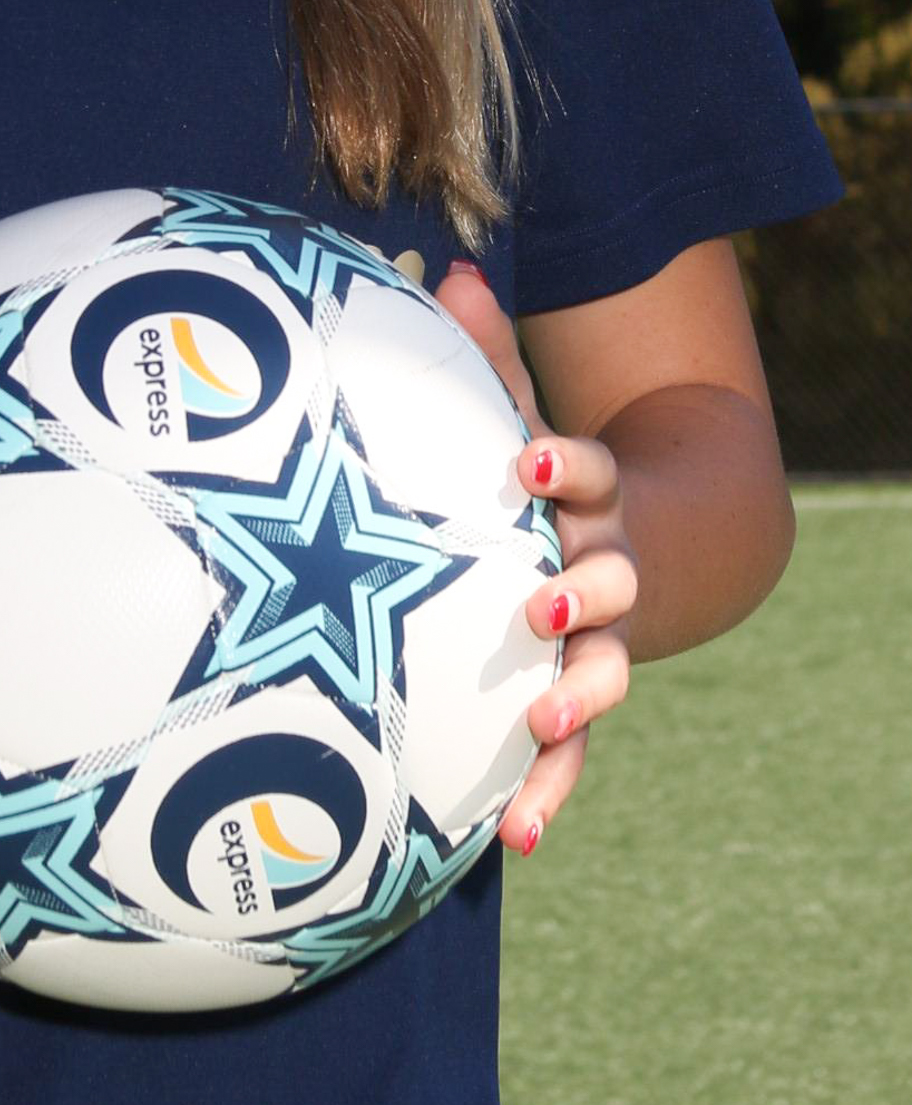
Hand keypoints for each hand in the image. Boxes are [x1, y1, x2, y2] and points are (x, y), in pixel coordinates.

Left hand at [428, 259, 639, 855]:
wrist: (655, 537)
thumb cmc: (549, 466)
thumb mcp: (523, 402)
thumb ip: (488, 351)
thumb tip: (449, 266)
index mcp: (590, 491)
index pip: (585, 471)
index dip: (564, 465)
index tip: (531, 462)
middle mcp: (607, 567)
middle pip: (610, 578)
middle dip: (582, 590)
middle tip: (539, 603)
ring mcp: (601, 639)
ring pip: (604, 671)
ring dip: (579, 695)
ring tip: (547, 719)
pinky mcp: (581, 698)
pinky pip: (570, 752)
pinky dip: (548, 793)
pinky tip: (515, 838)